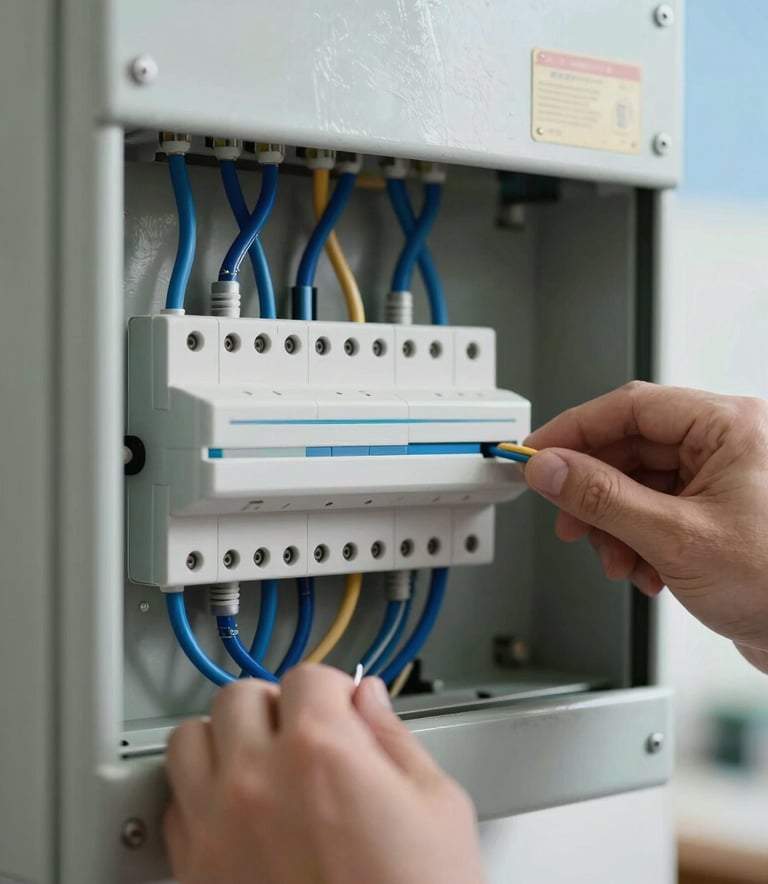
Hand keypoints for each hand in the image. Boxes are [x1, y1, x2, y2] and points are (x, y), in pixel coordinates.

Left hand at [164, 665, 483, 883]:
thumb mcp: (436, 806)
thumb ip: (394, 738)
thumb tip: (370, 701)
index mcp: (321, 751)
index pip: (308, 677)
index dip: (332, 690)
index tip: (339, 707)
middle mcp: (258, 780)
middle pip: (239, 696)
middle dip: (274, 707)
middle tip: (299, 731)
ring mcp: (218, 827)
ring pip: (188, 741)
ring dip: (223, 742)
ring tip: (255, 761)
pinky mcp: (196, 874)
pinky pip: (175, 809)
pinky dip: (200, 800)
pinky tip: (236, 813)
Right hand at [524, 381, 767, 671]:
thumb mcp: (675, 537)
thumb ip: (602, 498)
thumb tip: (551, 469)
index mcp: (729, 427)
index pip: (630, 407)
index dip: (575, 430)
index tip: (537, 454)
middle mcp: (726, 445)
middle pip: (630, 448)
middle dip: (595, 493)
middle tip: (568, 518)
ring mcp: (720, 479)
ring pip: (637, 484)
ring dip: (614, 526)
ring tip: (615, 558)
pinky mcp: (714, 512)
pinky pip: (654, 510)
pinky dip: (636, 541)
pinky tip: (643, 570)